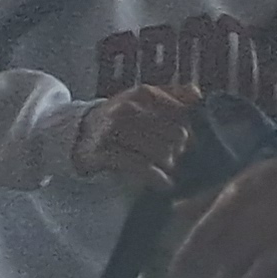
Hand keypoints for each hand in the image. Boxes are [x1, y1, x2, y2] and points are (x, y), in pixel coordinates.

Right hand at [70, 85, 204, 186]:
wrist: (78, 133)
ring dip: (170, 164)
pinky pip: (140, 167)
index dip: (194, 131)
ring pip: (161, 151)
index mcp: (143, 94)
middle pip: (177, 134)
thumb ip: (174, 96)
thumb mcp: (144, 100)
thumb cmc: (120, 118)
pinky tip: (164, 183)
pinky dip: (157, 178)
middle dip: (182, 150)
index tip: (193, 143)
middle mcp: (128, 108)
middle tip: (178, 158)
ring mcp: (113, 130)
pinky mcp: (103, 152)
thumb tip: (199, 96)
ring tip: (169, 168)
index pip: (185, 114)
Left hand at [168, 149, 276, 277]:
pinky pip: (262, 269)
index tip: (172, 269)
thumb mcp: (236, 181)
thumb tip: (173, 210)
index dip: (186, 252)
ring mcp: (265, 234)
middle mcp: (245, 220)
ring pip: (235, 262)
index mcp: (231, 200)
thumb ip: (206, 198)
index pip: (202, 232)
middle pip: (215, 251)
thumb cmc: (272, 176)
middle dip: (198, 268)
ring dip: (218, 277)